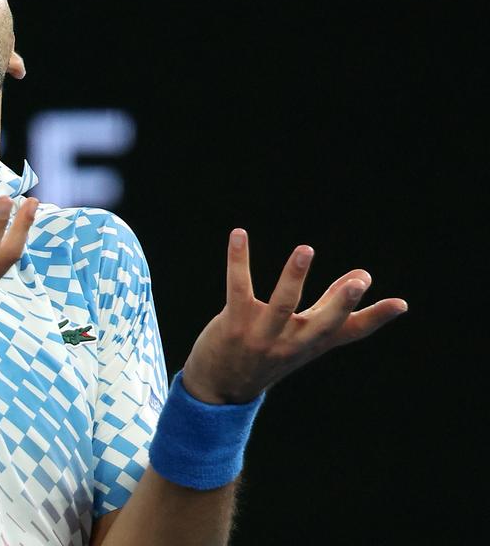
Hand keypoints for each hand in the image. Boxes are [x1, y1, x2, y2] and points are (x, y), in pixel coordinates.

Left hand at [182, 228, 408, 403]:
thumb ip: (330, 307)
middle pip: (322, 323)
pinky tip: (239, 234)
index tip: (401, 303)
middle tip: (360, 281)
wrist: (220, 387)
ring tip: (306, 249)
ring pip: (282, 303)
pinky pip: (238, 288)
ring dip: (294, 276)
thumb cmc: (267, 355)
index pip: (350, 332)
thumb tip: (363, 276)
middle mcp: (292, 342)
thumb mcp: (302, 337)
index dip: (376, 318)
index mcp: (312, 343)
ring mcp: (262, 335)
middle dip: (341, 302)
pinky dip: (238, 261)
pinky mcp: (234, 324)